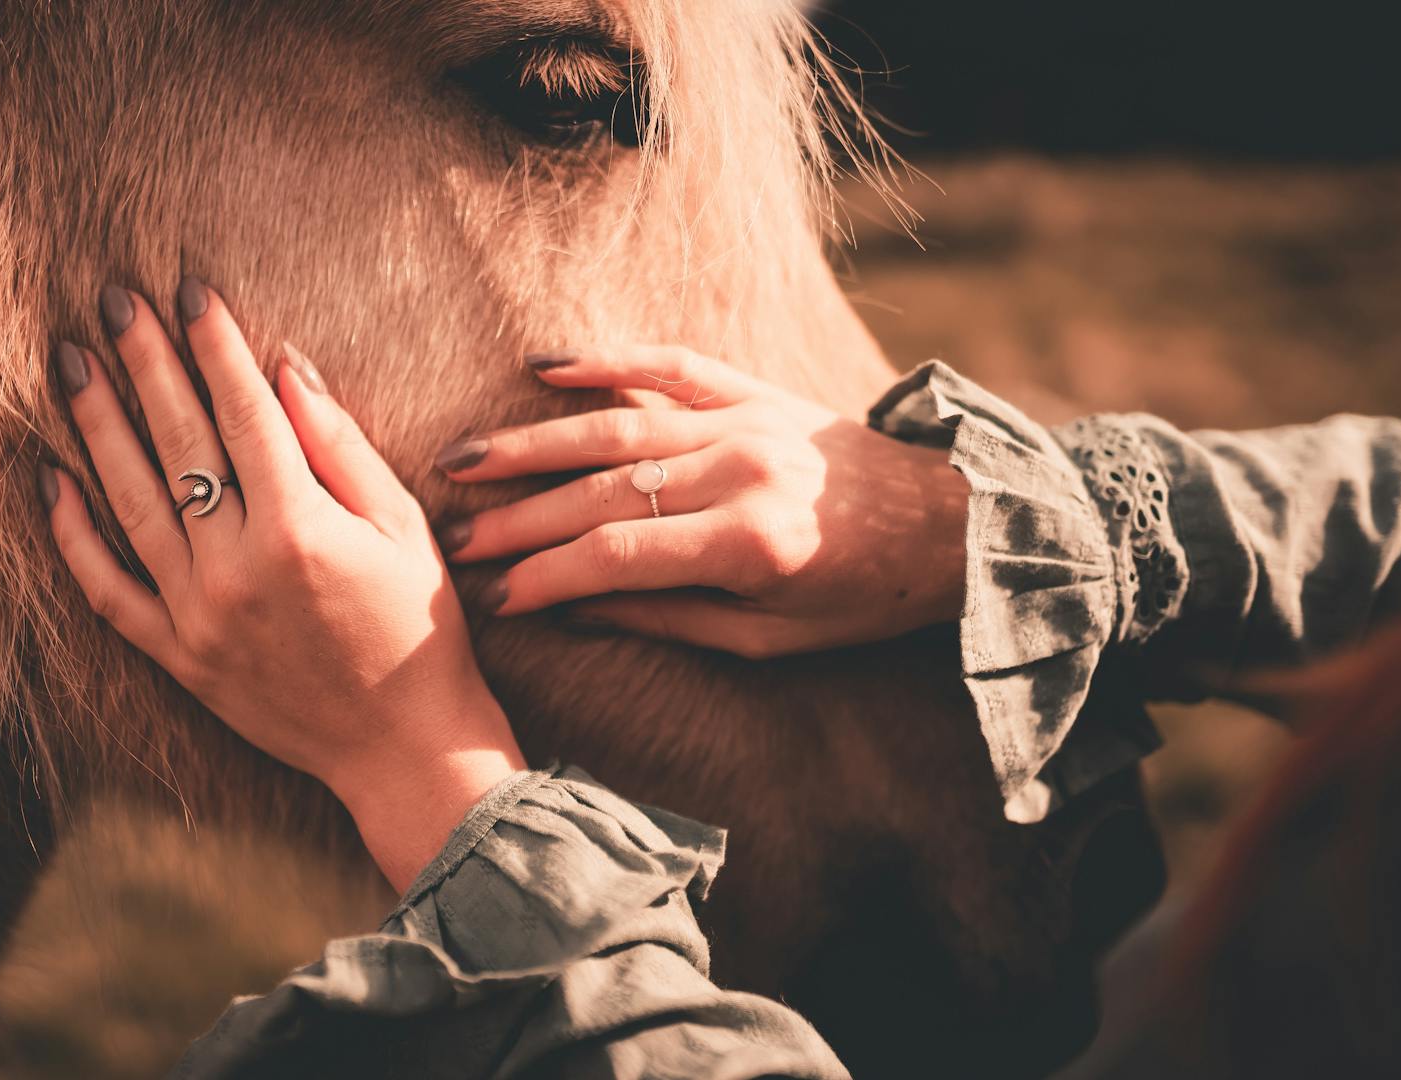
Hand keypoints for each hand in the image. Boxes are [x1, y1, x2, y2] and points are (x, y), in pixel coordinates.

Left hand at [41, 280, 523, 890]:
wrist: (404, 746)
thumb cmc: (419, 628)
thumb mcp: (401, 526)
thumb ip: (338, 446)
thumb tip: (285, 369)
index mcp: (300, 527)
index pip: (242, 411)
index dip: (215, 345)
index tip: (190, 291)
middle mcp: (237, 566)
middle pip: (177, 441)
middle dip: (145, 362)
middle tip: (113, 302)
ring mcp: (198, 615)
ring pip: (130, 502)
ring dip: (96, 426)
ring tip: (72, 363)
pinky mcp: (179, 657)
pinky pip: (108, 590)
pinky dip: (74, 536)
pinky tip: (49, 480)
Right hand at [434, 345, 968, 657]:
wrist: (948, 524)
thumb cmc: (859, 598)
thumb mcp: (770, 638)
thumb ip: (669, 617)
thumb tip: (572, 607)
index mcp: (751, 543)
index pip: (619, 555)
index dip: (548, 576)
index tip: (494, 597)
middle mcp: (742, 470)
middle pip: (604, 489)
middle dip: (519, 517)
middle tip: (452, 538)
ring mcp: (746, 420)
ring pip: (618, 423)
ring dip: (533, 442)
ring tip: (465, 459)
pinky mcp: (753, 389)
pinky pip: (670, 364)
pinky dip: (606, 361)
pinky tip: (543, 366)